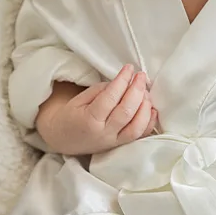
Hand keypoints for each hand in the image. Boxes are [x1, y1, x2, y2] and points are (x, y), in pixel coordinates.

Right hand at [36, 64, 156, 155]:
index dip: (122, 80)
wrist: (63, 139)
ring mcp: (114, 142)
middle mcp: (104, 133)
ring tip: (145, 91)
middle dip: (137, 90)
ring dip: (145, 106)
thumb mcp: (79, 99)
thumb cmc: (71, 116)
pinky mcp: (121, 146)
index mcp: (89, 120)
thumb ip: (101, 90)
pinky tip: (152, 108)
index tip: (129, 68)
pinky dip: (150, 122)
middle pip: (126, 111)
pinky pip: (140, 136)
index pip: (110, 98)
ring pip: (137, 127)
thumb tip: (124, 82)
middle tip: (140, 76)